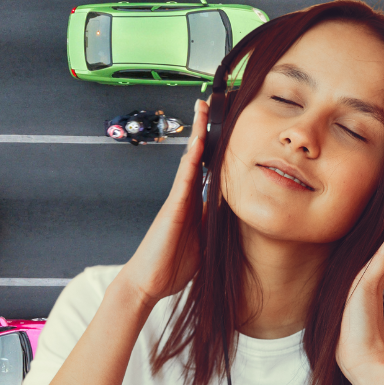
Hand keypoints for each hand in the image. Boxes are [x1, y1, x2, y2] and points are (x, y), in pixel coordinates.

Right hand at [113, 99, 208, 313]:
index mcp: (195, 203)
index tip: (227, 125)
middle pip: (198, 155)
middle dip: (205, 128)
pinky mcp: (173, 208)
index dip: (218, 146)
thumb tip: (234, 212)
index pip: (210, 168)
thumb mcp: (205, 241)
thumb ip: (216, 224)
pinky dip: (192, 159)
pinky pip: (184, 179)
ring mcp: (178, 199)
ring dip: (197, 133)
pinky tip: (198, 142)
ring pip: (190, 159)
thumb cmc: (173, 264)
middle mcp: (186, 195)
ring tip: (203, 108)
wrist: (149, 282)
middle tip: (212, 101)